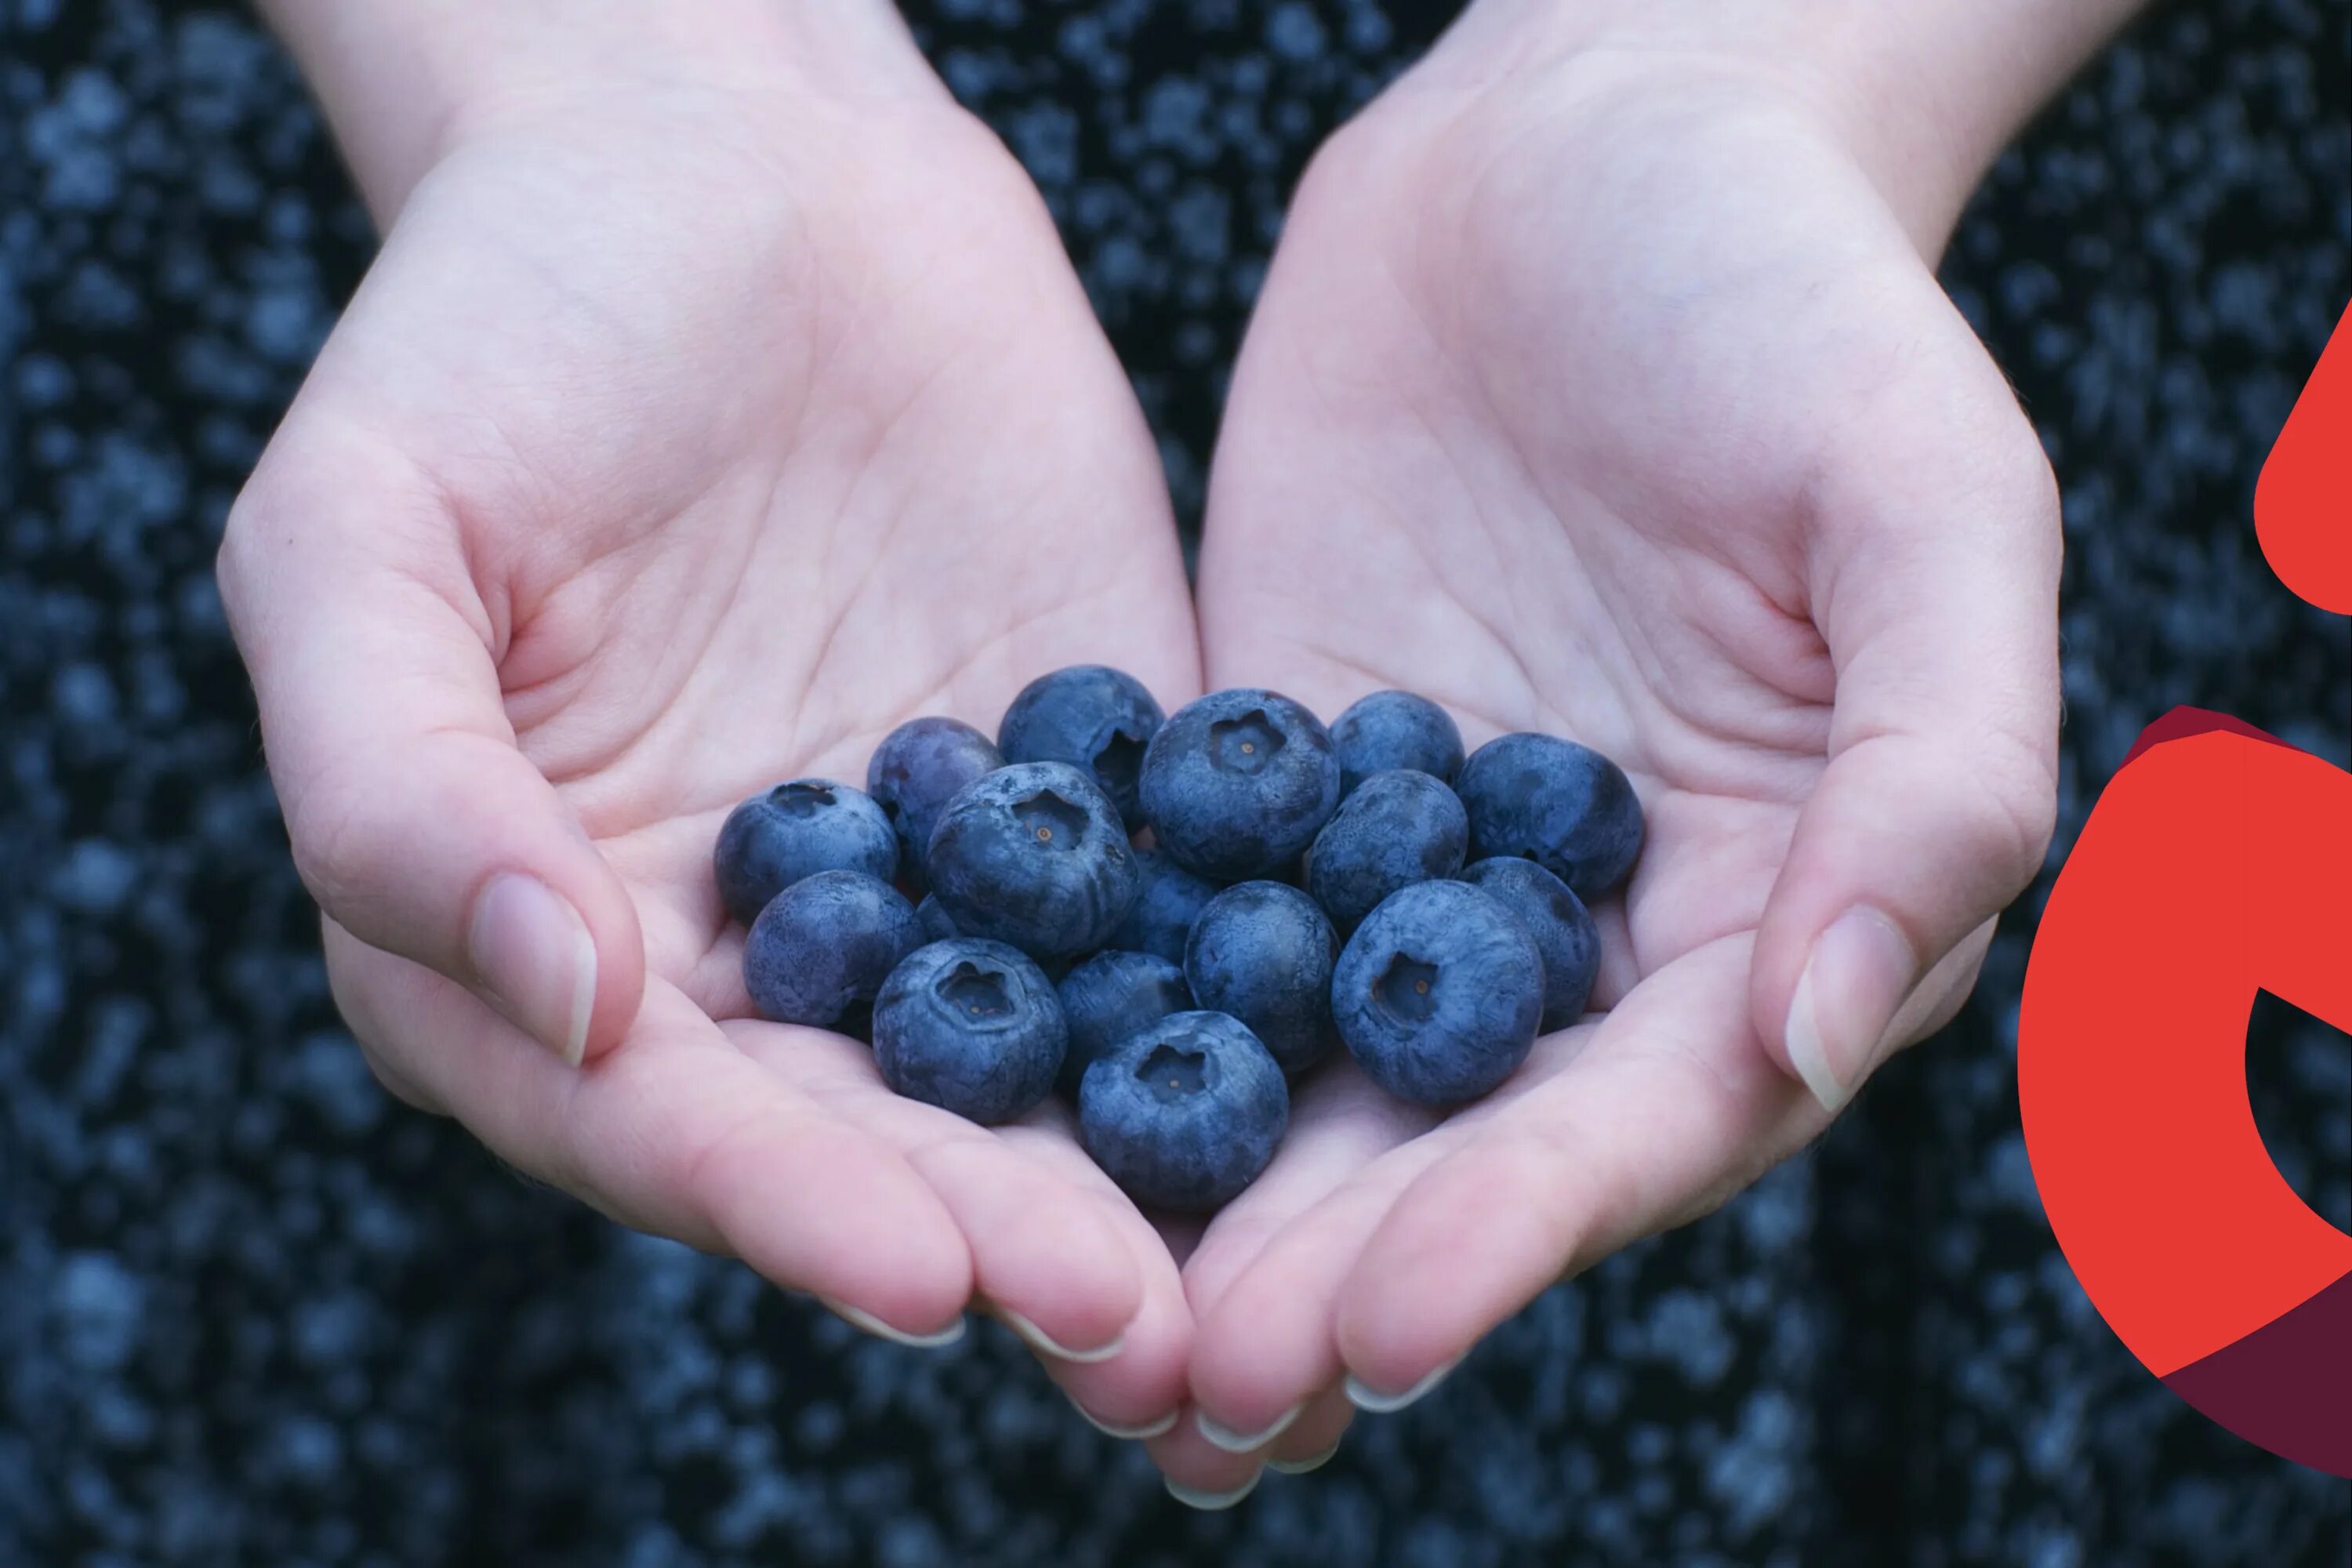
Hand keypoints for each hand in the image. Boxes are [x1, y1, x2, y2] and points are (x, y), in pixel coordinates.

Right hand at [220, 4, 1199, 1427]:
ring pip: (1026, 1065)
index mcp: (538, 938)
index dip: (778, 1202)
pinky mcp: (1081, 793)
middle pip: (863, 1136)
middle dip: (988, 1229)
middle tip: (1128, 1318)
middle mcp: (743, 952)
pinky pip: (1158, 913)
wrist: (735, 162)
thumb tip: (563, 1001)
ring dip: (1125, 1176)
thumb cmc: (498, 326)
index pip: (656, 1119)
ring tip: (1235, 1279)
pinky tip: (1336, 1067)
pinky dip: (1233, 996)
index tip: (923, 1272)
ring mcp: (926, 882)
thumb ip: (399, 782)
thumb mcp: (362, 533)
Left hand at [1160, 1, 2068, 1485]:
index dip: (1512, 1231)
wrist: (1589, 138)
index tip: (1370, 1325)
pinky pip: (1179, 921)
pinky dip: (1095, 1026)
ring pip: (1302, 1076)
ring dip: (1194, 1209)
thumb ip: (1930, 768)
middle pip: (1450, 1144)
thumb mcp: (1922, 501)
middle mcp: (1579, 927)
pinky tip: (985, 1117)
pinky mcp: (1267, 780)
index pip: (1638, 1119)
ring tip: (1071, 1327)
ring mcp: (1405, 863)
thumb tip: (1830, 1032)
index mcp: (1763, 907)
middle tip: (1177, 1388)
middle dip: (1318, 1272)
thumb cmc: (1800, 300)